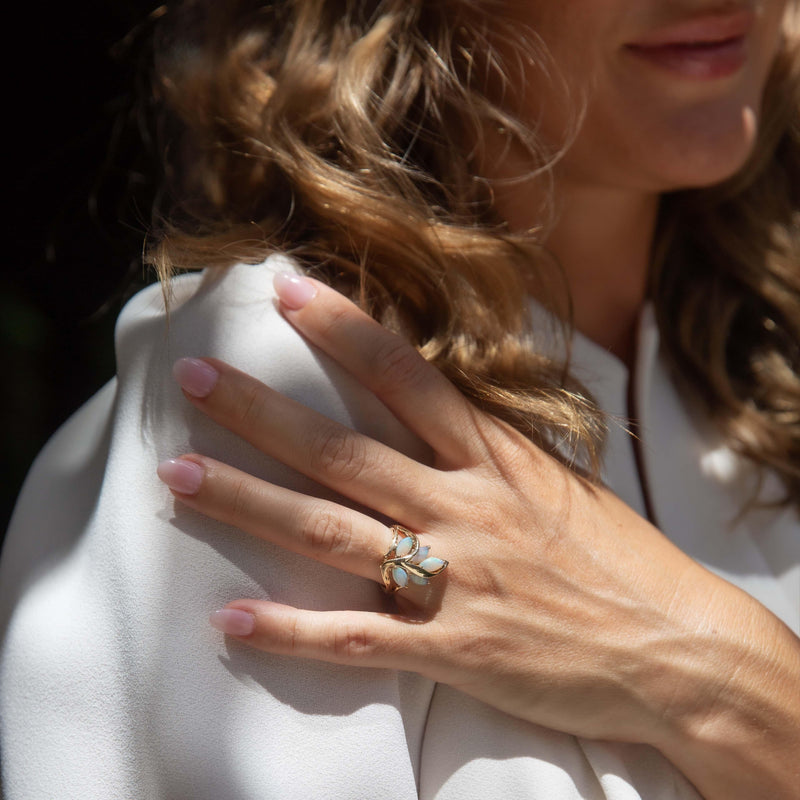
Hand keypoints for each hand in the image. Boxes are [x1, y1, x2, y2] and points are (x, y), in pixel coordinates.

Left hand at [158, 273, 799, 799]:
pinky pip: (356, 639)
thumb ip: (493, 444)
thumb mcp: (559, 480)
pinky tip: (229, 622)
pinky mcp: (456, 649)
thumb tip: (440, 401)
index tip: (285, 290)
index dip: (342, 330)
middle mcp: (465, 506)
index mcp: (496, 457)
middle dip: (262, 410)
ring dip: (247, 502)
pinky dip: (289, 633)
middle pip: (343, 448)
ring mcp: (456, 578)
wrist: (679, 647)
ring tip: (174, 477)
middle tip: (192, 377)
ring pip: (329, 531)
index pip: (406, 377)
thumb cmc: (620, 558)